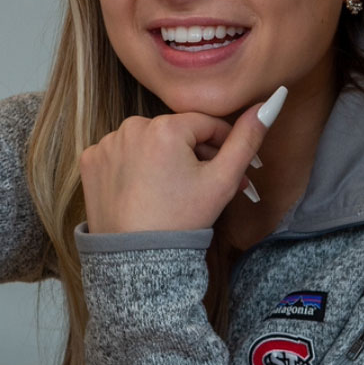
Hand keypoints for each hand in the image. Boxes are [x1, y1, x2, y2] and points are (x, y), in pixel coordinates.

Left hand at [80, 86, 282, 234]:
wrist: (137, 262)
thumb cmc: (182, 220)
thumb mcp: (223, 180)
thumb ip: (247, 138)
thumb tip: (272, 102)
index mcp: (164, 127)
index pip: (206, 124)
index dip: (223, 145)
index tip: (231, 168)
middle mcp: (131, 127)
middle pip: (176, 133)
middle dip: (195, 154)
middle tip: (208, 185)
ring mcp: (106, 144)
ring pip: (149, 142)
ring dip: (165, 158)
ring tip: (175, 190)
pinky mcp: (90, 162)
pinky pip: (121, 154)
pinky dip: (135, 167)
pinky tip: (145, 190)